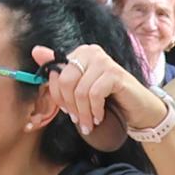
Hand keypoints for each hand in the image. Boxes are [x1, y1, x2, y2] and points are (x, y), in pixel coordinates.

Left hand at [38, 43, 163, 143]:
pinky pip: (95, 94)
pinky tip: (99, 117)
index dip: (58, 97)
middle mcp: (91, 52)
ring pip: (80, 91)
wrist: (138, 108)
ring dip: (83, 112)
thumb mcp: (80, 87)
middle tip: (78, 120)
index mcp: (80, 53)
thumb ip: (59, 70)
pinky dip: (95, 110)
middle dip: (70, 106)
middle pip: (65, 82)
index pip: (55, 74)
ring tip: (88, 123)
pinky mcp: (115, 74)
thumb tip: (36, 51)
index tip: (67, 111)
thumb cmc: (109, 98)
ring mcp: (104, 61)